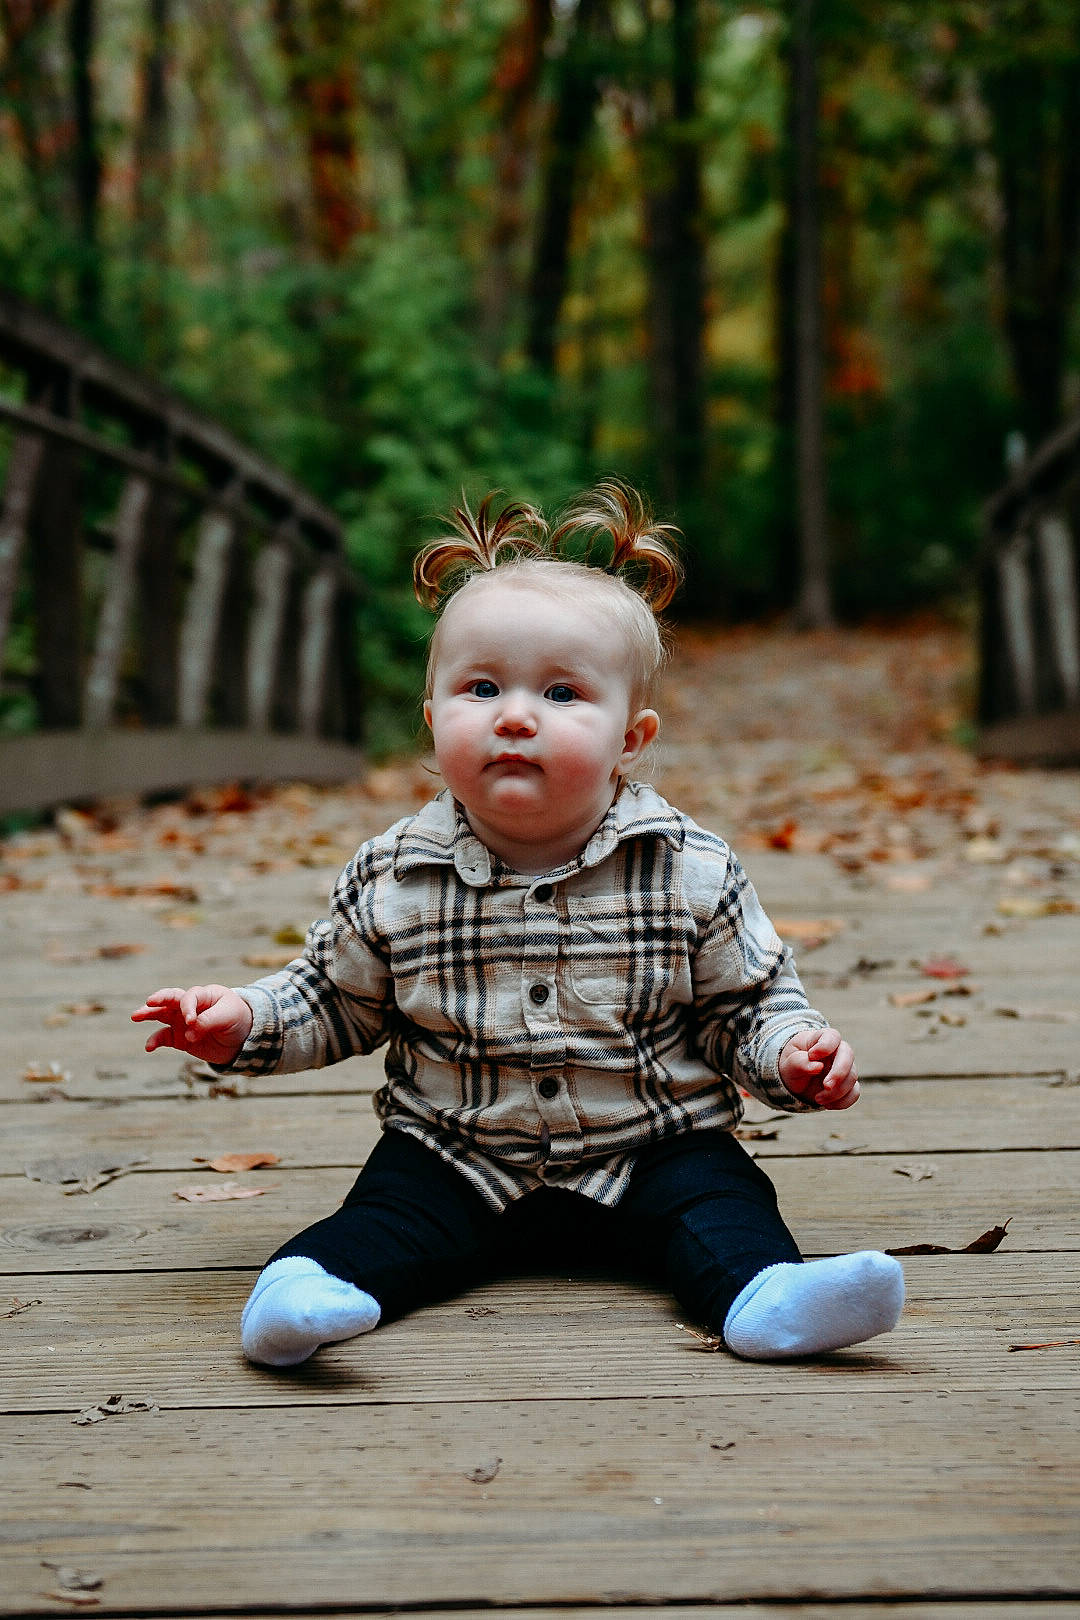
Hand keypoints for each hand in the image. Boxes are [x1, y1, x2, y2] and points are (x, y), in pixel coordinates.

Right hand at [131, 985, 253, 1065]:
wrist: (241, 1039)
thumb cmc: (237, 1019)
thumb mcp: (228, 1016)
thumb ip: (208, 1020)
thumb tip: (188, 1033)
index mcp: (203, 995)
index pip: (188, 997)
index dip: (187, 1008)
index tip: (192, 1021)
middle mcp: (189, 1006)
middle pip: (170, 999)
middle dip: (159, 999)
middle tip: (149, 1002)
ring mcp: (182, 1021)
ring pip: (161, 1015)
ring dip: (148, 1015)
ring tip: (135, 1016)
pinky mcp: (180, 1038)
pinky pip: (164, 1037)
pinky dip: (155, 1041)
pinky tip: (148, 1047)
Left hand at [778, 1027, 858, 1109]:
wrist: (794, 1082)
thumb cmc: (792, 1065)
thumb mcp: (789, 1063)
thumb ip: (799, 1062)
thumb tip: (817, 1066)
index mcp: (821, 1039)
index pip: (832, 1036)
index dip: (826, 1045)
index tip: (812, 1055)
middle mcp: (837, 1052)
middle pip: (848, 1056)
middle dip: (839, 1073)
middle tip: (826, 1085)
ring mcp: (845, 1068)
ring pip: (852, 1077)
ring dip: (836, 1091)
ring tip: (817, 1099)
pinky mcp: (848, 1085)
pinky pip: (854, 1093)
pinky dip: (842, 1101)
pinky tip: (827, 1105)